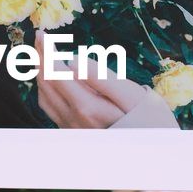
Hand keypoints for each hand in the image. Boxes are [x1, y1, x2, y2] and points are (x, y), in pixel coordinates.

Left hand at [33, 30, 178, 129]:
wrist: (152, 158)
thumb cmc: (148, 122)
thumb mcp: (131, 96)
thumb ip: (101, 78)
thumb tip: (74, 61)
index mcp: (86, 107)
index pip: (56, 73)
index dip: (47, 52)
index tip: (42, 34)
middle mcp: (73, 120)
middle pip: (46, 83)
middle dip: (40, 58)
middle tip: (40, 38)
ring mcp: (71, 128)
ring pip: (44, 97)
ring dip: (40, 73)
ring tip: (42, 55)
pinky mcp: (73, 133)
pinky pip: (50, 109)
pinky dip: (45, 90)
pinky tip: (51, 81)